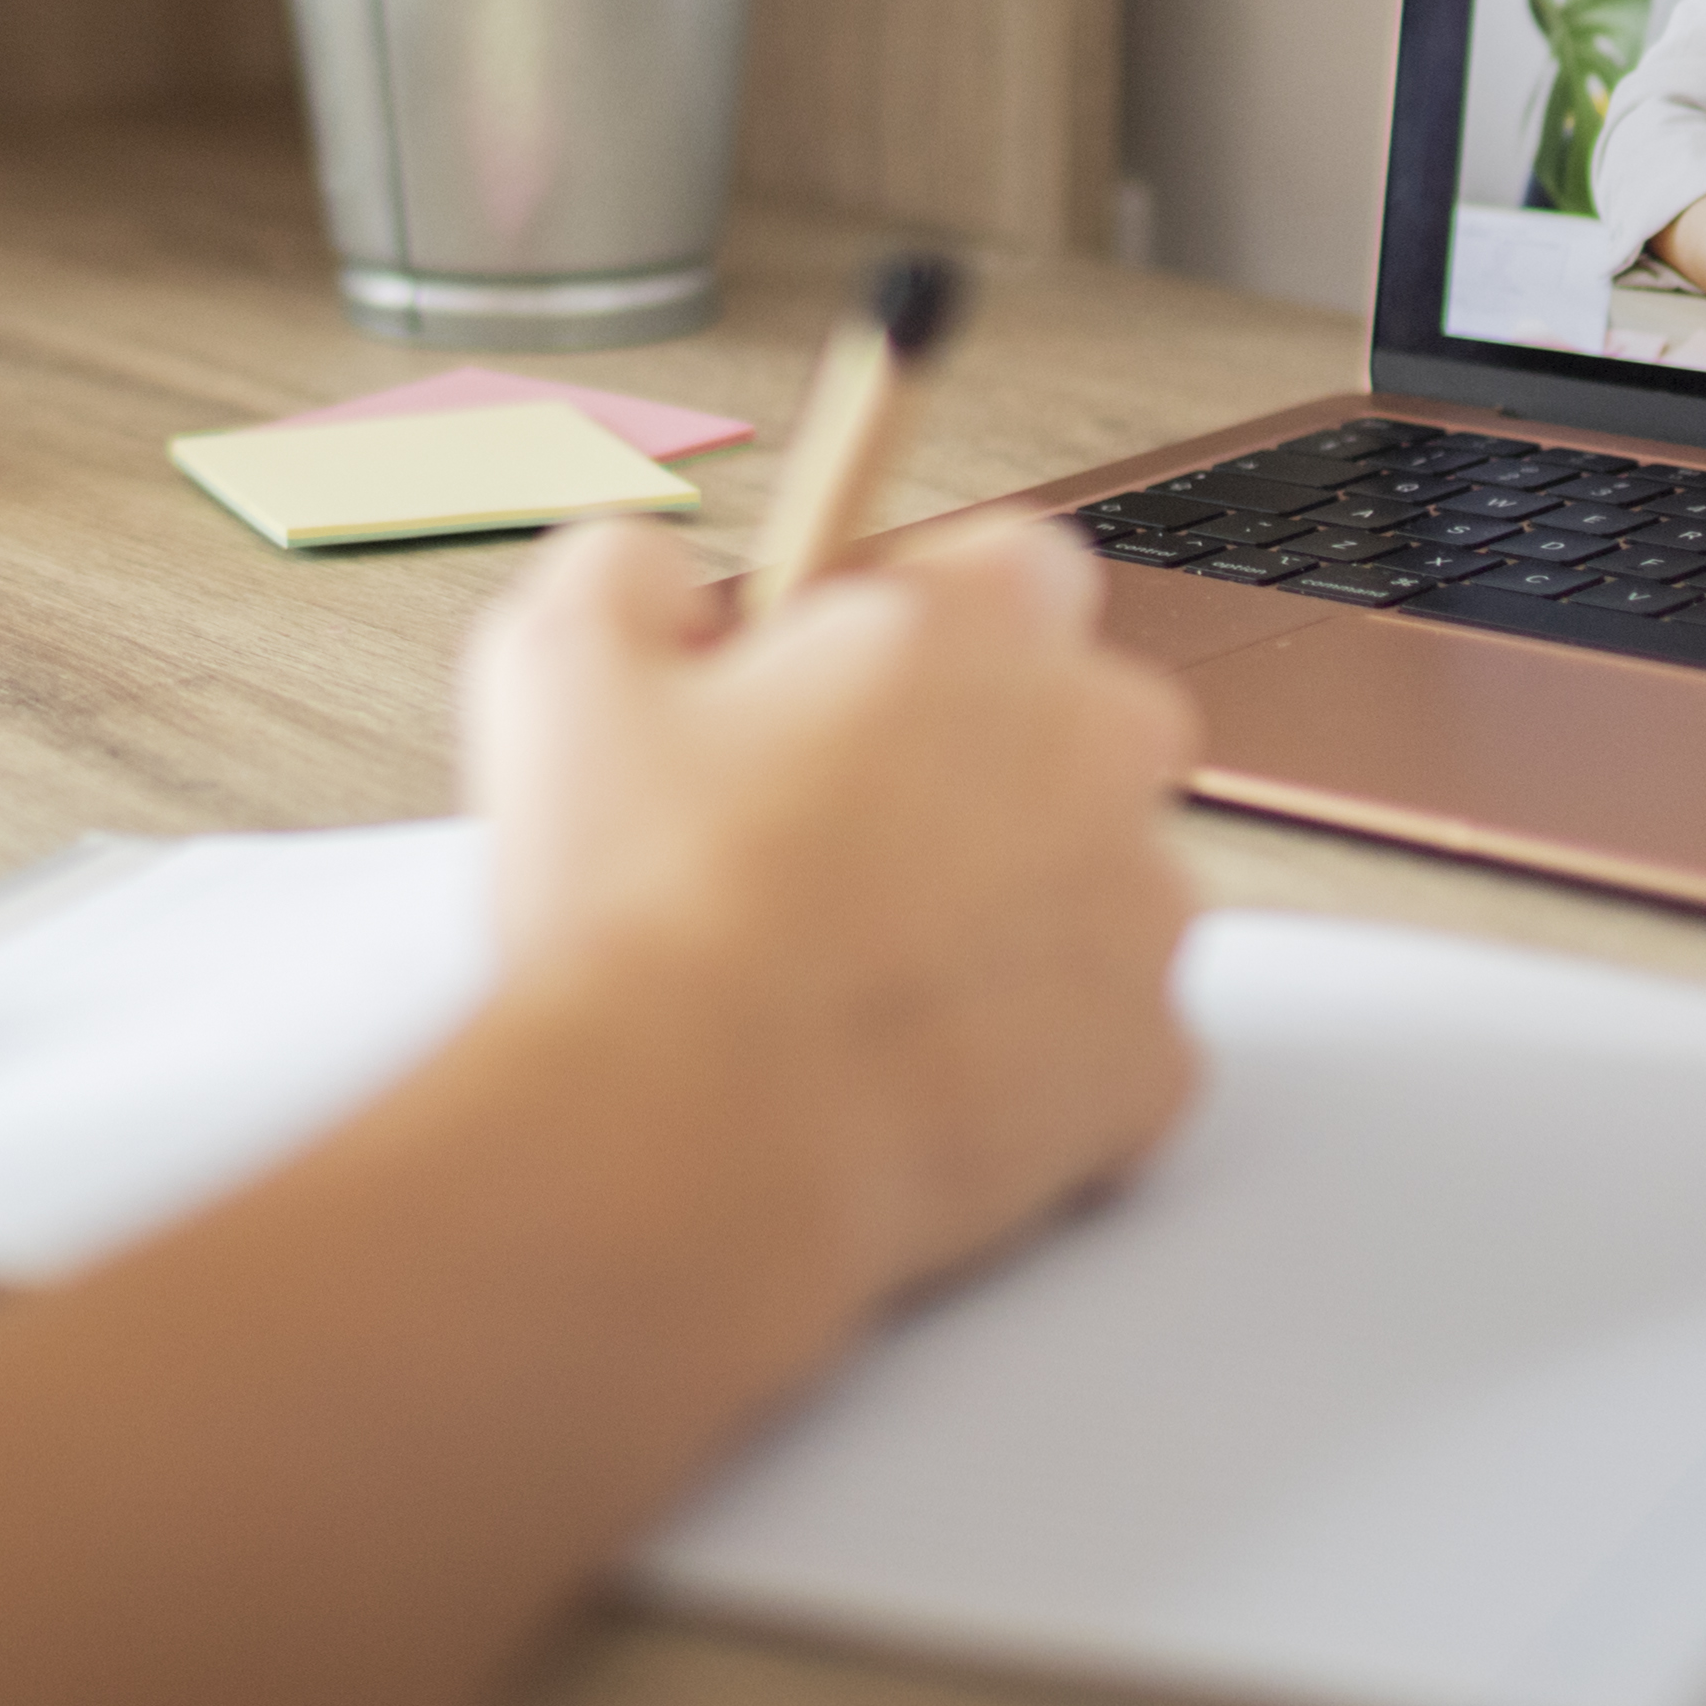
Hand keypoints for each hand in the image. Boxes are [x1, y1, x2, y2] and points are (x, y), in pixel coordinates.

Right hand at [455, 516, 1196, 1311]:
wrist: (692, 1139)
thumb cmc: (644, 915)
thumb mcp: (559, 662)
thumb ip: (630, 572)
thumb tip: (666, 585)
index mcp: (976, 631)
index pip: (1010, 566)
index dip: (918, 622)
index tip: (842, 686)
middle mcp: (1094, 754)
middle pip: (1071, 726)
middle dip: (976, 767)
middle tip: (833, 837)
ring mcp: (1139, 918)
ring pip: (1093, 884)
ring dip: (1004, 910)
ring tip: (852, 969)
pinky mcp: (1146, 1067)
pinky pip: (1104, 1036)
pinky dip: (1028, 1052)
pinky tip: (904, 1064)